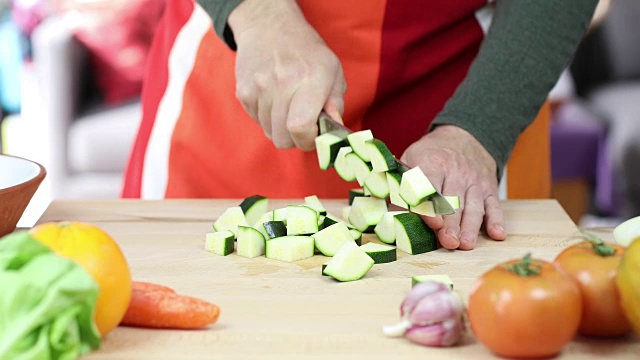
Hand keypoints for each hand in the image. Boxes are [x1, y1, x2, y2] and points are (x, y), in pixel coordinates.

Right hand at [228, 0, 345, 149]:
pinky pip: (257, 121)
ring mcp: (258, 88)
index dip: (307, 140)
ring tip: (287, 105)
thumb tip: (334, 128)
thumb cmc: (306, 52)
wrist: (269, 27)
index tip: (314, 135)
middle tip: (303, 124)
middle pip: (283, 138)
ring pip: (269, 132)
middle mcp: (282, 84)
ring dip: (280, 126)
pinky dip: (267, 117)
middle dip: (295, 138)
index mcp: (310, 79)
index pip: (300, 127)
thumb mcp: (332, 69)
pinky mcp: (243, 93)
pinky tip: (274, 99)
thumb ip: (336, 102)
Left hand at [400, 125, 506, 249]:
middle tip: (449, 242)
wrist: (463, 137)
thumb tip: (380, 207)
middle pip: (454, 201)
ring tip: (466, 244)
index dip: (432, 206)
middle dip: (451, 223)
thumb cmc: (430, 155)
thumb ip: (397, 185)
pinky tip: (497, 235)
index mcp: (432, 163)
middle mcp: (456, 171)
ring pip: (474, 206)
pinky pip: (494, 205)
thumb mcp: (409, 159)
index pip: (431, 187)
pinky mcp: (489, 188)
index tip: (433, 223)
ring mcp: (474, 181)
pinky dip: (496, 220)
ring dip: (471, 226)